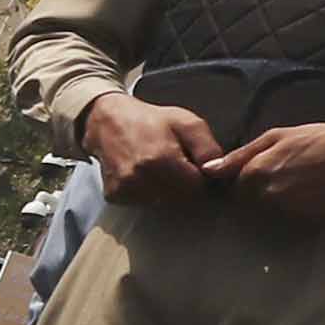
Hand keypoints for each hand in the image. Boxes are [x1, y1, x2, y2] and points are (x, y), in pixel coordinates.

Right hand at [81, 89, 224, 205]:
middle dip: (187, 186)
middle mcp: (139, 178)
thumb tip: (217, 172)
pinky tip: (147, 175)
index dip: (203, 180)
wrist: (108, 121)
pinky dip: (151, 193)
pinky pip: (144, 203)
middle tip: (181, 166)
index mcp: (160, 159)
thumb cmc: (153, 120)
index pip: (197, 189)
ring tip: (163, 168)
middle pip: (181, 200)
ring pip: (163, 204)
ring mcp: (124, 189)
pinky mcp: (114, 196)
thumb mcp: (188, 123)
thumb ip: (208, 148)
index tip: (198, 168)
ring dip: (169, 191)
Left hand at [209, 118, 324, 220]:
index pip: (235, 191)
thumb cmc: (318, 139)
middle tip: (291, 181)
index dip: (247, 185)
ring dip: (282, 208)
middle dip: (263, 197)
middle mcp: (266, 195)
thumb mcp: (277, 136)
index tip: (266, 178)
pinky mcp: (307, 224)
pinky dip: (301, 215)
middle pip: (252, 206)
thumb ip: (241, 155)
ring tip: (305, 188)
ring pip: (272, 218)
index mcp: (254, 172)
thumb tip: (208, 172)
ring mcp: (287, 212)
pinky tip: (316, 197)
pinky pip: (294, 225)